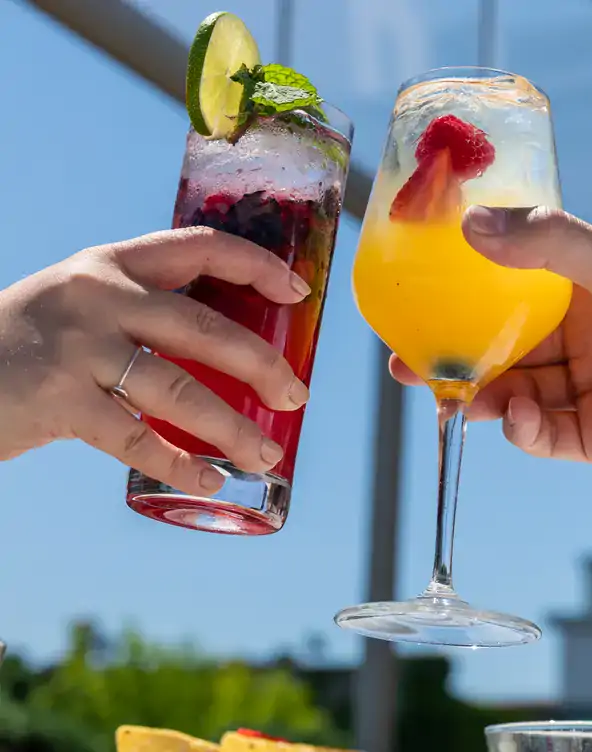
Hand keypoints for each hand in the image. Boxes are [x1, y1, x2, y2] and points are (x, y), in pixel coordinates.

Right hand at [0, 227, 310, 494]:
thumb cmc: (30, 341)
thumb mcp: (83, 304)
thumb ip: (141, 314)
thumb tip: (227, 353)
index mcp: (112, 265)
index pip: (201, 246)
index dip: (256, 264)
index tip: (297, 292)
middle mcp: (99, 295)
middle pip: (204, 327)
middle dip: (261, 364)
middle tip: (295, 396)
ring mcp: (78, 346)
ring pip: (179, 389)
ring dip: (232, 428)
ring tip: (267, 453)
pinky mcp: (58, 399)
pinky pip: (137, 437)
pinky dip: (180, 464)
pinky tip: (211, 481)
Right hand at [391, 206, 591, 490]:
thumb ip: (548, 243)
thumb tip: (471, 223)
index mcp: (582, 293)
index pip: (509, 292)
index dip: (462, 297)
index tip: (419, 298)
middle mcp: (579, 341)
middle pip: (500, 348)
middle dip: (454, 358)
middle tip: (406, 363)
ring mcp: (583, 390)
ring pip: (513, 394)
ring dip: (480, 397)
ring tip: (451, 400)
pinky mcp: (591, 437)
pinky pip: (541, 435)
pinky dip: (523, 430)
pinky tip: (520, 420)